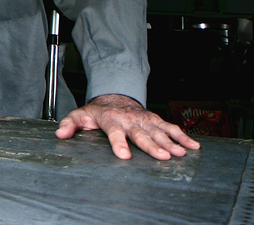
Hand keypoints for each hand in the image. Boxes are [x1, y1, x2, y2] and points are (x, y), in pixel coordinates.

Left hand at [55, 93, 200, 159]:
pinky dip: (182, 136)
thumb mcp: (80, 115)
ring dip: (171, 142)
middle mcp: (130, 120)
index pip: (115, 133)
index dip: (119, 144)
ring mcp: (144, 120)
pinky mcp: (155, 120)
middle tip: (163, 156)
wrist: (114, 96)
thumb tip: (60, 133)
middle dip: (152, 146)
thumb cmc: (98, 111)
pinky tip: (193, 146)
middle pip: (142, 134)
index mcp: (111, 119)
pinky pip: (170, 128)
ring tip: (181, 153)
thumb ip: (70, 124)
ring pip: (159, 131)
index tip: (124, 156)